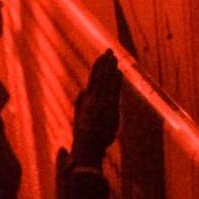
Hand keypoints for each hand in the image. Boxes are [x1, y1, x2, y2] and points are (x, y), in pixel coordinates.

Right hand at [68, 51, 122, 169]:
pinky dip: (116, 81)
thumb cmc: (84, 135)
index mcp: (87, 100)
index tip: (102, 57)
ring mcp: (101, 104)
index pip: (94, 79)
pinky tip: (118, 72)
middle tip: (110, 50)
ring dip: (110, 68)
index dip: (98, 67)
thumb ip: (80, 104)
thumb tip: (83, 91)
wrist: (88, 148)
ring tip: (114, 56)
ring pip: (106, 82)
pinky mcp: (108, 110)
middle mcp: (93, 99)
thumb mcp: (79, 117)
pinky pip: (113, 92)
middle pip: (100, 77)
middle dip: (105, 63)